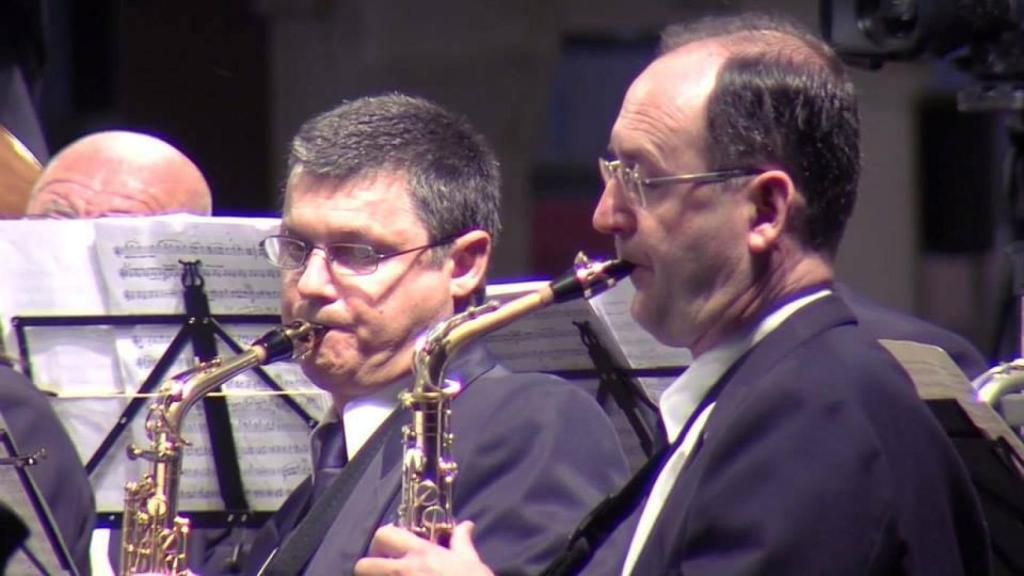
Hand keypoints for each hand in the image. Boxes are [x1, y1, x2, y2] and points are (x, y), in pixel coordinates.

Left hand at [354, 521, 494, 575]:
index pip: (384, 534)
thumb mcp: (471, 561)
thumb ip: (461, 542)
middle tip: (384, 572)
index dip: (380, 542)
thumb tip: (466, 525)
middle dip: (368, 568)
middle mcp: (402, 572)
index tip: (389, 550)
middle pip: (362, 566)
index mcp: (420, 554)